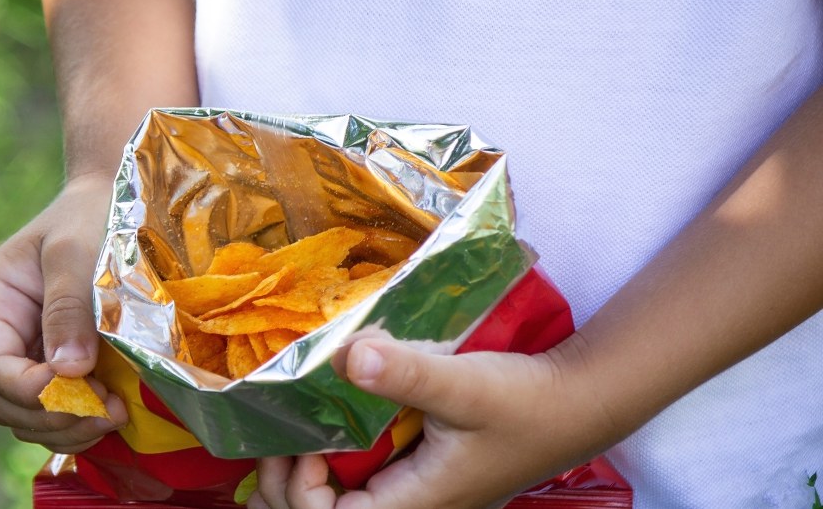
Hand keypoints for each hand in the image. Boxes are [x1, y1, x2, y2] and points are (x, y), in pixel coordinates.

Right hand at [0, 173, 129, 452]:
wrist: (113, 200)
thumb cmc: (91, 215)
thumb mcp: (77, 250)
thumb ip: (69, 306)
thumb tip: (68, 371)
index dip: (31, 390)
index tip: (80, 389)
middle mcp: (0, 332)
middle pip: (3, 400)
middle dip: (50, 416)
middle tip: (106, 412)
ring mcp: (26, 351)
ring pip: (24, 416)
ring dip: (65, 428)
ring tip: (114, 415)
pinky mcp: (55, 364)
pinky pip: (52, 411)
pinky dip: (76, 423)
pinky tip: (112, 412)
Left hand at [249, 332, 620, 508]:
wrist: (576, 401)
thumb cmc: (525, 401)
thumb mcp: (463, 384)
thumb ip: (406, 374)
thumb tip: (348, 357)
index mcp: (418, 501)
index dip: (300, 490)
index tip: (301, 442)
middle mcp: (412, 505)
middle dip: (286, 487)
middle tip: (276, 440)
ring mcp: (415, 491)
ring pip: (339, 501)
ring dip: (303, 476)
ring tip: (288, 438)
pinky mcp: (419, 471)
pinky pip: (359, 479)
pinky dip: (329, 460)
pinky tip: (322, 426)